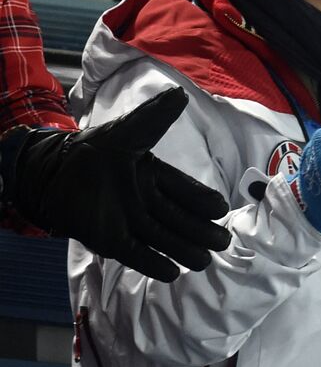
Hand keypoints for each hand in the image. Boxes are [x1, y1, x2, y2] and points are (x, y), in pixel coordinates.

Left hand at [4, 88, 230, 280]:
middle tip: (222, 241)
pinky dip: (153, 263)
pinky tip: (171, 272)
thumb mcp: (125, 132)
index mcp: (154, 176)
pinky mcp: (112, 240)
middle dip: (201, 231)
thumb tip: (180, 93)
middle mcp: (147, 202)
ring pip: (163, 239)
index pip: (185, 190)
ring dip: (183, 250)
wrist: (52, 172)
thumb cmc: (92, 150)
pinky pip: (137, 254)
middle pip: (180, 219)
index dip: (202, 200)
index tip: (220, 209)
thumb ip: (153, 118)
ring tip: (203, 261)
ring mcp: (130, 223)